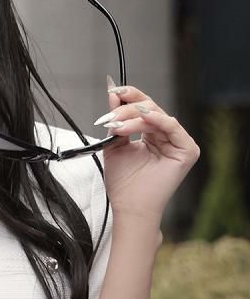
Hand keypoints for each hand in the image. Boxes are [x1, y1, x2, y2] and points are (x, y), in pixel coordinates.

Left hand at [92, 81, 200, 225]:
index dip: (128, 98)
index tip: (113, 91)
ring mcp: (178, 142)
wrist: (130, 207)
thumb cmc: (124, 184)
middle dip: (128, 107)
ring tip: (118, 124)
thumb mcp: (115, 146)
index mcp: (152, 135)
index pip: (142, 109)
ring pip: (158, 116)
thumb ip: (116, 122)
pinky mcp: (187, 150)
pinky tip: (142, 117)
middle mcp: (166, 136)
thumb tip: (113, 95)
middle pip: (150, 109)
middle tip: (111, 111)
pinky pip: (172, 127)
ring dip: (135, 116)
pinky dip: (156, 120)